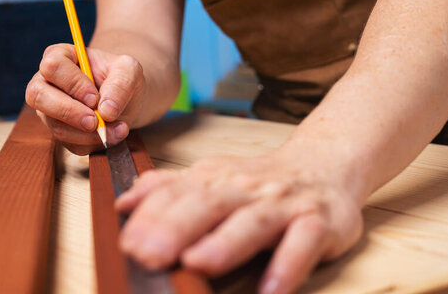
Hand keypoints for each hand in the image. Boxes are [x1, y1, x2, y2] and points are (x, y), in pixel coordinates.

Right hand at [25, 43, 144, 154]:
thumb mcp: (129, 71)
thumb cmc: (122, 77)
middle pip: (37, 95)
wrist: (126, 100)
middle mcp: (46, 82)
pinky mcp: (59, 131)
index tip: (94, 97)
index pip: (53, 67)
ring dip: (89, 134)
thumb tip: (106, 111)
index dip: (73, 84)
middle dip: (69, 112)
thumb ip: (120, 84)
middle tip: (95, 122)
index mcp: (60, 56)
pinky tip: (113, 134)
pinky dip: (94, 143)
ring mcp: (49, 109)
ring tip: (119, 128)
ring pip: (56, 126)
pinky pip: (70, 144)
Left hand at [116, 152, 362, 293]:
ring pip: (253, 221)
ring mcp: (283, 204)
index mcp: (216, 177)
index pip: (178, 191)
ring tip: (197, 264)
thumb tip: (125, 200)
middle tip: (147, 254)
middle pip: (208, 203)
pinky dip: (288, 267)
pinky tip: (270, 291)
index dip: (150, 215)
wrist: (323, 165)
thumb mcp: (212, 177)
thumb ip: (170, 188)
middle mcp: (246, 188)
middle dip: (175, 228)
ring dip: (224, 243)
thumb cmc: (259, 182)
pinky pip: (303, 244)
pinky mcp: (318, 222)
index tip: (127, 242)